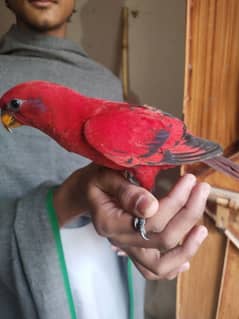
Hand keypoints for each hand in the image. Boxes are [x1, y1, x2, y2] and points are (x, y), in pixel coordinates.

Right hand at [53, 164, 209, 279]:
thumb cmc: (97, 179)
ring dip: (186, 249)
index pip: (150, 220)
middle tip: (201, 190)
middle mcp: (119, 241)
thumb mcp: (105, 176)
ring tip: (202, 230)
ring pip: (159, 266)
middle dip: (188, 214)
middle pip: (161, 240)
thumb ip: (125, 191)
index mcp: (109, 222)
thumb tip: (151, 206)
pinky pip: (153, 270)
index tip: (189, 181)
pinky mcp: (134, 250)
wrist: (88, 191)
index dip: (175, 202)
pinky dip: (172, 267)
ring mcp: (127, 249)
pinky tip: (186, 257)